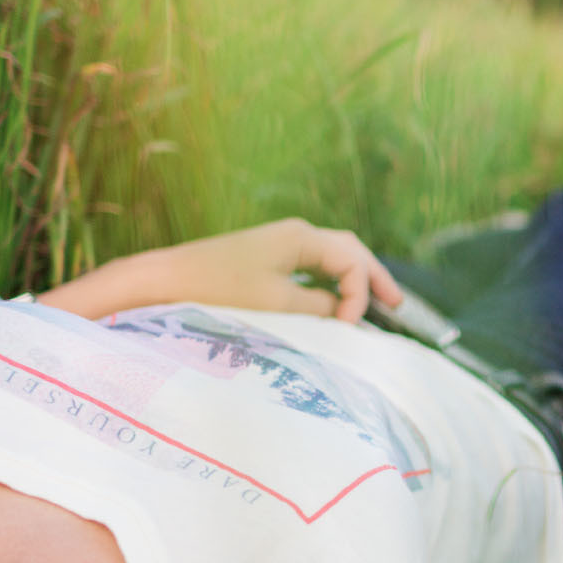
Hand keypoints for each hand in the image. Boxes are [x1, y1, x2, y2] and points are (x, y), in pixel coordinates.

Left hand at [143, 218, 401, 320]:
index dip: (361, 294)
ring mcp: (279, 244)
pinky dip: (332, 282)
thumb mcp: (277, 304)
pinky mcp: (265, 258)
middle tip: (397, 305)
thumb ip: (318, 307)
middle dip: (374, 277)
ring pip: (332, 257)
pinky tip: (335, 300)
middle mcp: (295, 234)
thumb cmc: (220, 291)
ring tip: (376, 302)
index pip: (352, 261)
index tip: (350, 328)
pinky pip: (313, 266)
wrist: (165, 281)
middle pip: (349, 251)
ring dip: (355, 280)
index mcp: (301, 237)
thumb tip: (341, 311)